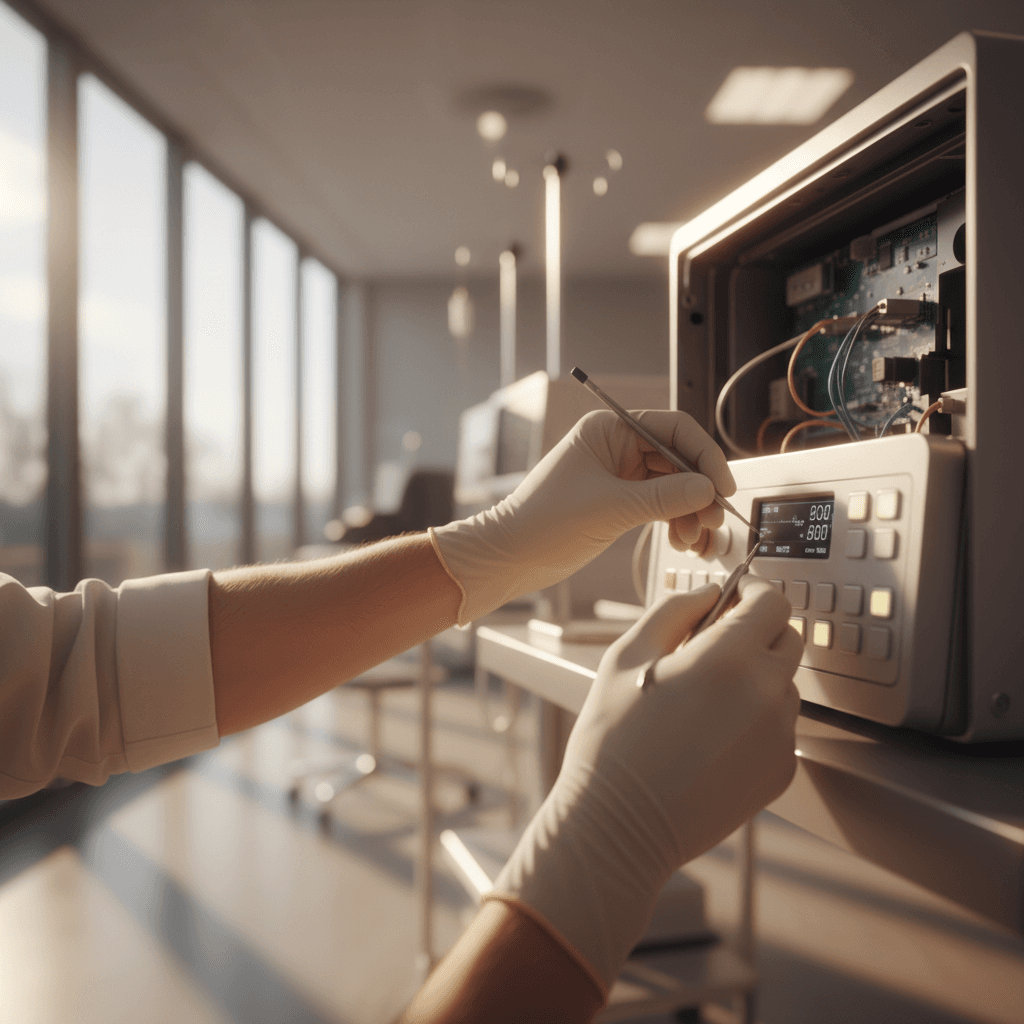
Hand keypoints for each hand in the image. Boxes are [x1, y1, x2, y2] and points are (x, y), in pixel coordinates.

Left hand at [430, 409, 735, 623]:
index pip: (673, 428)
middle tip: (712, 519)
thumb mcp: (610, 508)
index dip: (704, 455)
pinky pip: (660, 503)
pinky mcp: (619, 500)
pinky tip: (682, 539)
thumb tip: (708, 489)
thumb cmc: (543, 522)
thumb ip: (664, 497)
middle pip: (678, 457)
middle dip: (699, 489)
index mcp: (608, 429)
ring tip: (695, 538)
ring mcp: (619, 473)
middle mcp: (616, 445)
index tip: (721, 486)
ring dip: (690, 509)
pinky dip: (675, 520)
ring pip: (673, 484)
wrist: (509, 555)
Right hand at [486, 577, 801, 992]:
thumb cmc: (612, 741)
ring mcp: (779, 738)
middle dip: (756, 632)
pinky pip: (780, 727)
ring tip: (704, 702)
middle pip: (787, 639)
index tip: (735, 597)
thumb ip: (673, 610)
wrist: (620, 826)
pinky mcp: (780, 772)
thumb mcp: (625, 656)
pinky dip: (756, 720)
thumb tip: (708, 594)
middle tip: (711, 647)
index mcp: (727, 658)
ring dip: (756, 678)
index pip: (772, 603)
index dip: (752, 592)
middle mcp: (765, 695)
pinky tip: (711, 737)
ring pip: (784, 684)